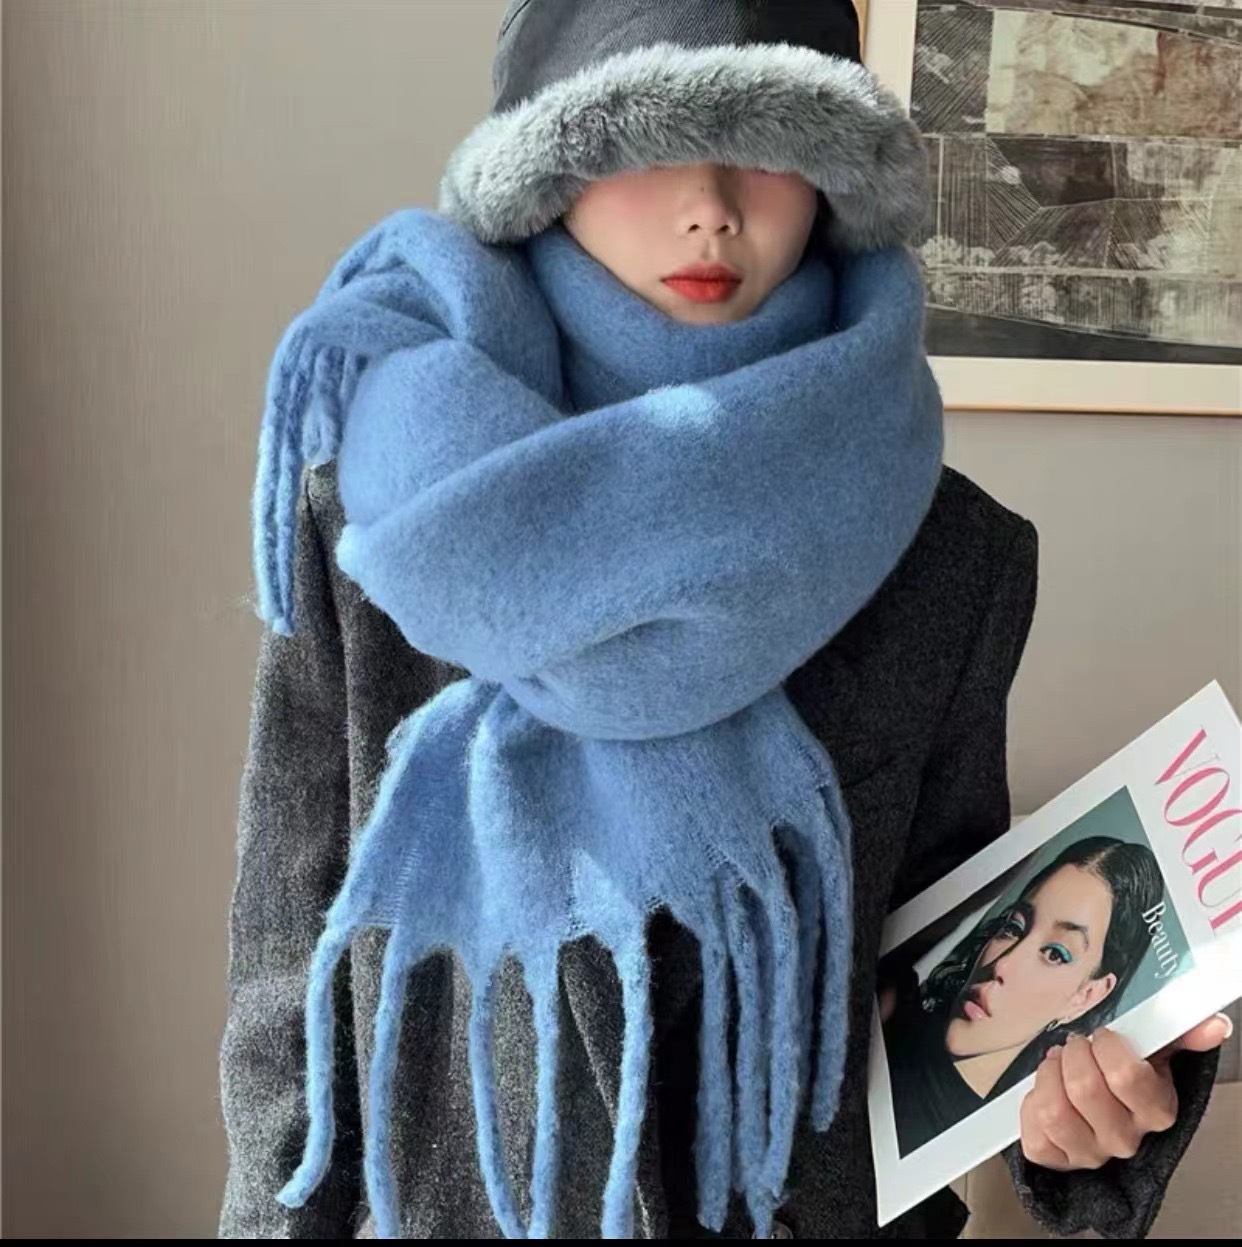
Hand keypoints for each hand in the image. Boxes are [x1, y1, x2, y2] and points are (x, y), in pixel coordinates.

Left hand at [1019, 1013, 1232, 1170]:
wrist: (1095, 1104)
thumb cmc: (1120, 1071)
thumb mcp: (1151, 1049)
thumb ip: (1179, 1033)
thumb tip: (1214, 1025)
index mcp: (1156, 1110)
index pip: (1126, 1075)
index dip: (1105, 1046)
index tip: (1102, 1037)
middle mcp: (1126, 1138)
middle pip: (1084, 1088)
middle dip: (1072, 1054)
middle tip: (1074, 1047)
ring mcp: (1091, 1153)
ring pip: (1054, 1112)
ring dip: (1047, 1077)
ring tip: (1055, 1066)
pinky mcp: (1057, 1159)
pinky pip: (1034, 1137)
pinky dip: (1029, 1107)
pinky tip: (1042, 1094)